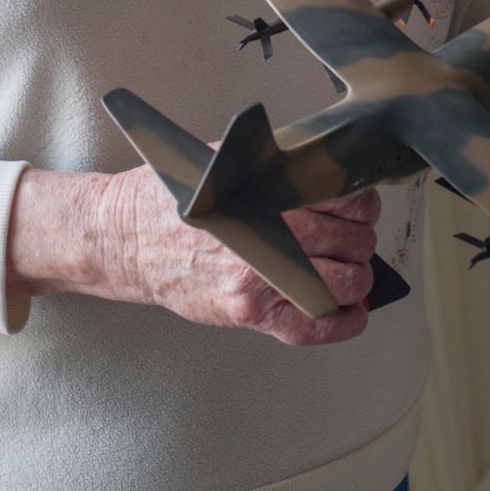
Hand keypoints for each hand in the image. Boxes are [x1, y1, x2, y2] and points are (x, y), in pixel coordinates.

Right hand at [99, 158, 380, 346]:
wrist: (127, 239)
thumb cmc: (174, 198)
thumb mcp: (227, 161)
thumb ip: (277, 166)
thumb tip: (330, 173)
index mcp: (264, 193)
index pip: (344, 198)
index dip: (362, 202)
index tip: (359, 205)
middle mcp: (266, 236)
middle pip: (351, 241)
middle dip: (361, 238)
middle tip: (353, 235)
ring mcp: (259, 280)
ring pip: (344, 283)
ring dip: (358, 277)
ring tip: (349, 268)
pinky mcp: (249, 313)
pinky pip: (315, 329)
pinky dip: (344, 322)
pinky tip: (350, 311)